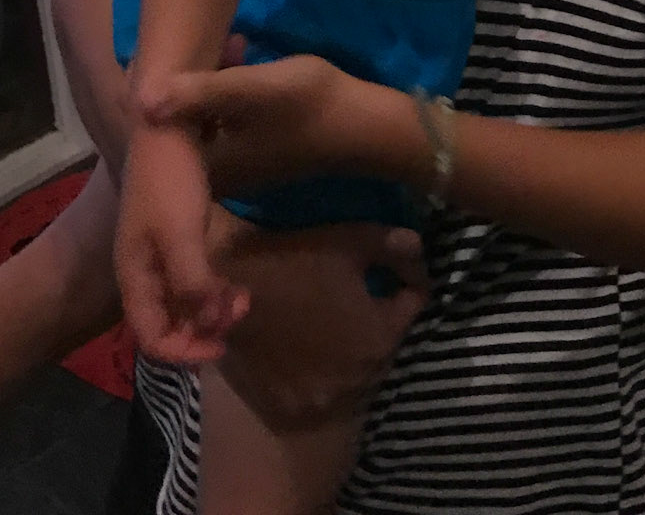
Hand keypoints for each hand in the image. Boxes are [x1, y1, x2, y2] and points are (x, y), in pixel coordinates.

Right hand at [114, 122, 247, 361]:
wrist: (168, 125)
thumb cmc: (170, 180)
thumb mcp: (181, 233)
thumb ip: (191, 281)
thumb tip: (208, 325)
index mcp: (134, 275)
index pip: (151, 338)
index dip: (185, 352)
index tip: (223, 347)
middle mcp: (141, 270)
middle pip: (166, 324)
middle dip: (203, 329)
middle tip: (241, 312)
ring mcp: (156, 252)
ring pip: (180, 302)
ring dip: (210, 309)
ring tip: (243, 299)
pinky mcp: (173, 235)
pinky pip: (190, 278)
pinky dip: (211, 288)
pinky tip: (232, 281)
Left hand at [147, 55, 417, 194]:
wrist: (365, 126)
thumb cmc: (309, 105)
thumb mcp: (253, 90)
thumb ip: (202, 92)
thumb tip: (142, 96)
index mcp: (204, 170)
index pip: (156, 131)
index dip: (150, 87)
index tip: (153, 52)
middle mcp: (211, 178)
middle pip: (174, 127)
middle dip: (181, 82)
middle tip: (195, 41)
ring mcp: (233, 170)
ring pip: (197, 122)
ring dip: (205, 84)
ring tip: (226, 44)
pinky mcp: (250, 157)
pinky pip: (217, 124)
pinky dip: (221, 95)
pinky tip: (239, 61)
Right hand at [211, 210, 429, 431]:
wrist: (225, 295)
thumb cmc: (293, 262)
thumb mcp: (350, 240)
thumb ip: (392, 245)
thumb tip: (419, 248)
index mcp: (380, 336)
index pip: (415, 304)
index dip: (408, 279)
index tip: (395, 265)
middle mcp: (360, 376)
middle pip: (386, 340)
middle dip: (382, 315)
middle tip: (366, 291)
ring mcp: (325, 397)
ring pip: (357, 367)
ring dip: (354, 345)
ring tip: (337, 319)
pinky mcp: (294, 406)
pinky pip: (323, 386)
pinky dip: (323, 368)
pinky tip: (310, 344)